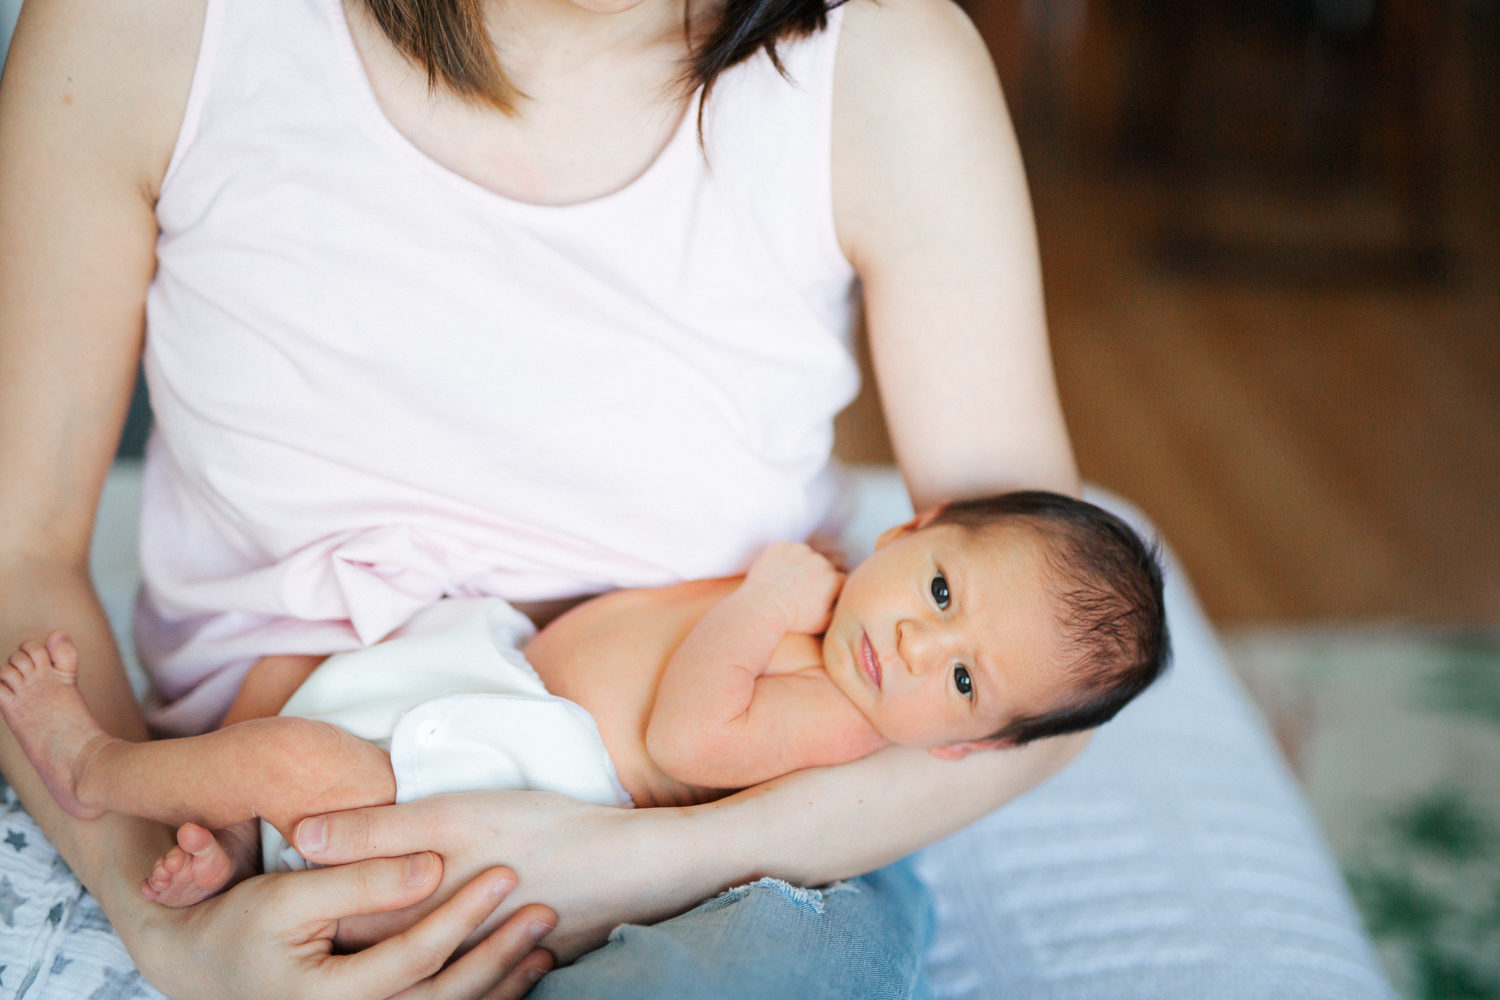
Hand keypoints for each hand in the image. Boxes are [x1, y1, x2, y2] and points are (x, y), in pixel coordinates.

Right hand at [133, 852, 555, 999]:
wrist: (200, 971)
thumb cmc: (242, 925)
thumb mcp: (290, 895)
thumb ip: (361, 880)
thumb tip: (430, 868)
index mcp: (327, 999)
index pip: (415, 955)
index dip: (462, 913)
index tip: (505, 872)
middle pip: (444, 995)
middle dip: (499, 953)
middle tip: (544, 910)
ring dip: (502, 984)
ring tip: (545, 945)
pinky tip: (518, 975)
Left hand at [291, 791, 716, 963]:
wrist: (627, 868)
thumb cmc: (541, 831)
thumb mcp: (452, 816)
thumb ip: (375, 829)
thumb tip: (301, 835)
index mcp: (411, 911)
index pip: (335, 917)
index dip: (304, 903)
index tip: (276, 881)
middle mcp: (431, 946)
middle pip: (364, 945)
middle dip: (333, 929)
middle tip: (306, 910)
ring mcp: (466, 959)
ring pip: (402, 959)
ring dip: (379, 947)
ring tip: (354, 924)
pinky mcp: (497, 962)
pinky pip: (445, 970)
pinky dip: (429, 958)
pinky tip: (427, 936)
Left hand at [743, 541, 844, 634]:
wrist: (762, 609)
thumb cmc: (794, 620)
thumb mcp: (825, 622)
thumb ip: (841, 608)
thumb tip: (847, 600)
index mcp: (834, 579)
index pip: (840, 579)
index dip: (830, 588)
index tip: (819, 597)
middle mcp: (820, 561)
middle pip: (823, 566)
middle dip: (816, 576)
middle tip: (801, 591)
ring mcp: (801, 551)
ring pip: (806, 556)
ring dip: (801, 566)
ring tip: (788, 583)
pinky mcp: (782, 546)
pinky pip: (787, 550)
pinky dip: (784, 559)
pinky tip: (778, 574)